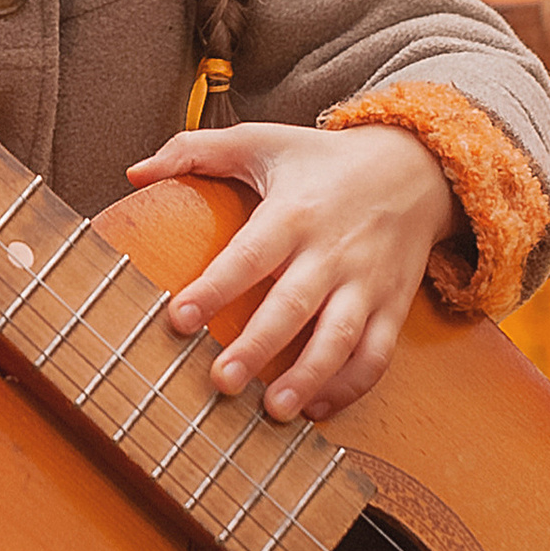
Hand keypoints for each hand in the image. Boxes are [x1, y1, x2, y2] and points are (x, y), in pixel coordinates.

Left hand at [127, 121, 461, 420]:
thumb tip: (135, 173)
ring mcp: (366, 282)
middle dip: (258, 346)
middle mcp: (332, 250)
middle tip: (221, 381)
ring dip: (309, 377)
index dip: (215, 287)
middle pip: (294, 304)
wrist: (414, 168)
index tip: (177, 317)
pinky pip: (377, 353)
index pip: (250, 254)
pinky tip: (317, 408)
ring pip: (340, 337)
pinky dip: (351, 386)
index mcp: (294, 212)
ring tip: (273, 410)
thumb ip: (194, 151)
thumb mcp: (260, 140)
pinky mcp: (392, 305)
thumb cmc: (321, 160)